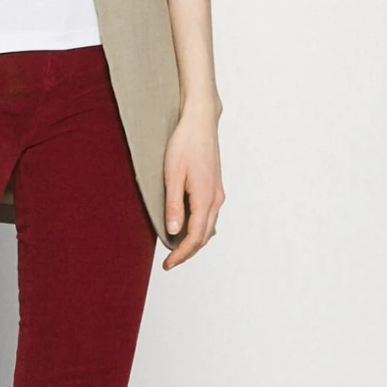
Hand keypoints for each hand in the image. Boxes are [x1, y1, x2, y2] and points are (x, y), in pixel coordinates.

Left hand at [159, 104, 223, 268]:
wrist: (199, 122)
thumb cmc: (184, 144)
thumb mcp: (172, 175)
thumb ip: (173, 205)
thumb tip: (173, 231)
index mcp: (205, 198)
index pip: (194, 236)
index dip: (181, 253)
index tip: (168, 264)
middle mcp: (216, 198)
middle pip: (204, 236)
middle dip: (187, 252)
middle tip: (170, 262)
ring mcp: (218, 193)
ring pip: (208, 227)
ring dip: (194, 241)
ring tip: (176, 250)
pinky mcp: (215, 187)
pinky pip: (210, 216)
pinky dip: (200, 229)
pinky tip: (188, 229)